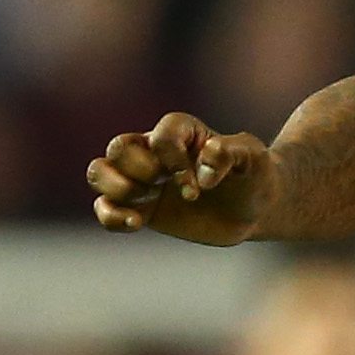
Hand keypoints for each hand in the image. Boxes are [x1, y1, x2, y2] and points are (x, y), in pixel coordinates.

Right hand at [88, 111, 274, 242]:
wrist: (254, 207)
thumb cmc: (254, 174)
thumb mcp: (253, 159)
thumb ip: (231, 153)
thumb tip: (204, 170)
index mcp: (180, 131)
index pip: (160, 137)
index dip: (173, 162)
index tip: (199, 187)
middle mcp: (154, 150)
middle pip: (118, 149)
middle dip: (139, 171)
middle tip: (164, 187)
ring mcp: (143, 179)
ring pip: (99, 171)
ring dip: (116, 189)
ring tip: (146, 204)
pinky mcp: (140, 207)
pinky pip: (104, 207)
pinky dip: (110, 217)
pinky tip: (137, 223)